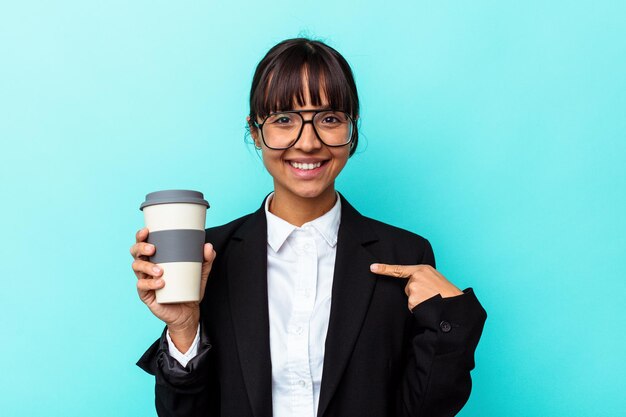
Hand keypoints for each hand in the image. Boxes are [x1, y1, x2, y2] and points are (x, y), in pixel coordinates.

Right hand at [130, 227, 215, 350]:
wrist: (188, 311)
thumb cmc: (190, 287)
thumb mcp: (201, 272)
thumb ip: (206, 259)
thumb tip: (208, 246)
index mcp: (157, 258)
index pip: (144, 243)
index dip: (141, 236)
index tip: (147, 231)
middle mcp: (147, 267)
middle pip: (135, 253)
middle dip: (140, 248)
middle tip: (153, 249)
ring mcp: (145, 280)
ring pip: (136, 267)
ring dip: (146, 266)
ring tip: (160, 270)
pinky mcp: (147, 295)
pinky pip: (142, 286)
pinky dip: (150, 283)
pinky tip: (161, 283)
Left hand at [370, 263, 462, 310]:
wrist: (456, 306)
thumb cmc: (448, 293)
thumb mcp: (435, 278)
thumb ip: (422, 278)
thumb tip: (411, 285)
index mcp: (423, 269)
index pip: (400, 269)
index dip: (384, 268)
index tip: (372, 267)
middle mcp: (417, 277)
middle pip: (408, 287)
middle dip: (417, 293)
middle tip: (432, 295)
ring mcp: (414, 288)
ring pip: (410, 297)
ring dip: (419, 301)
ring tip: (433, 300)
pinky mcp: (414, 299)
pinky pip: (412, 306)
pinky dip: (419, 309)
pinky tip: (430, 306)